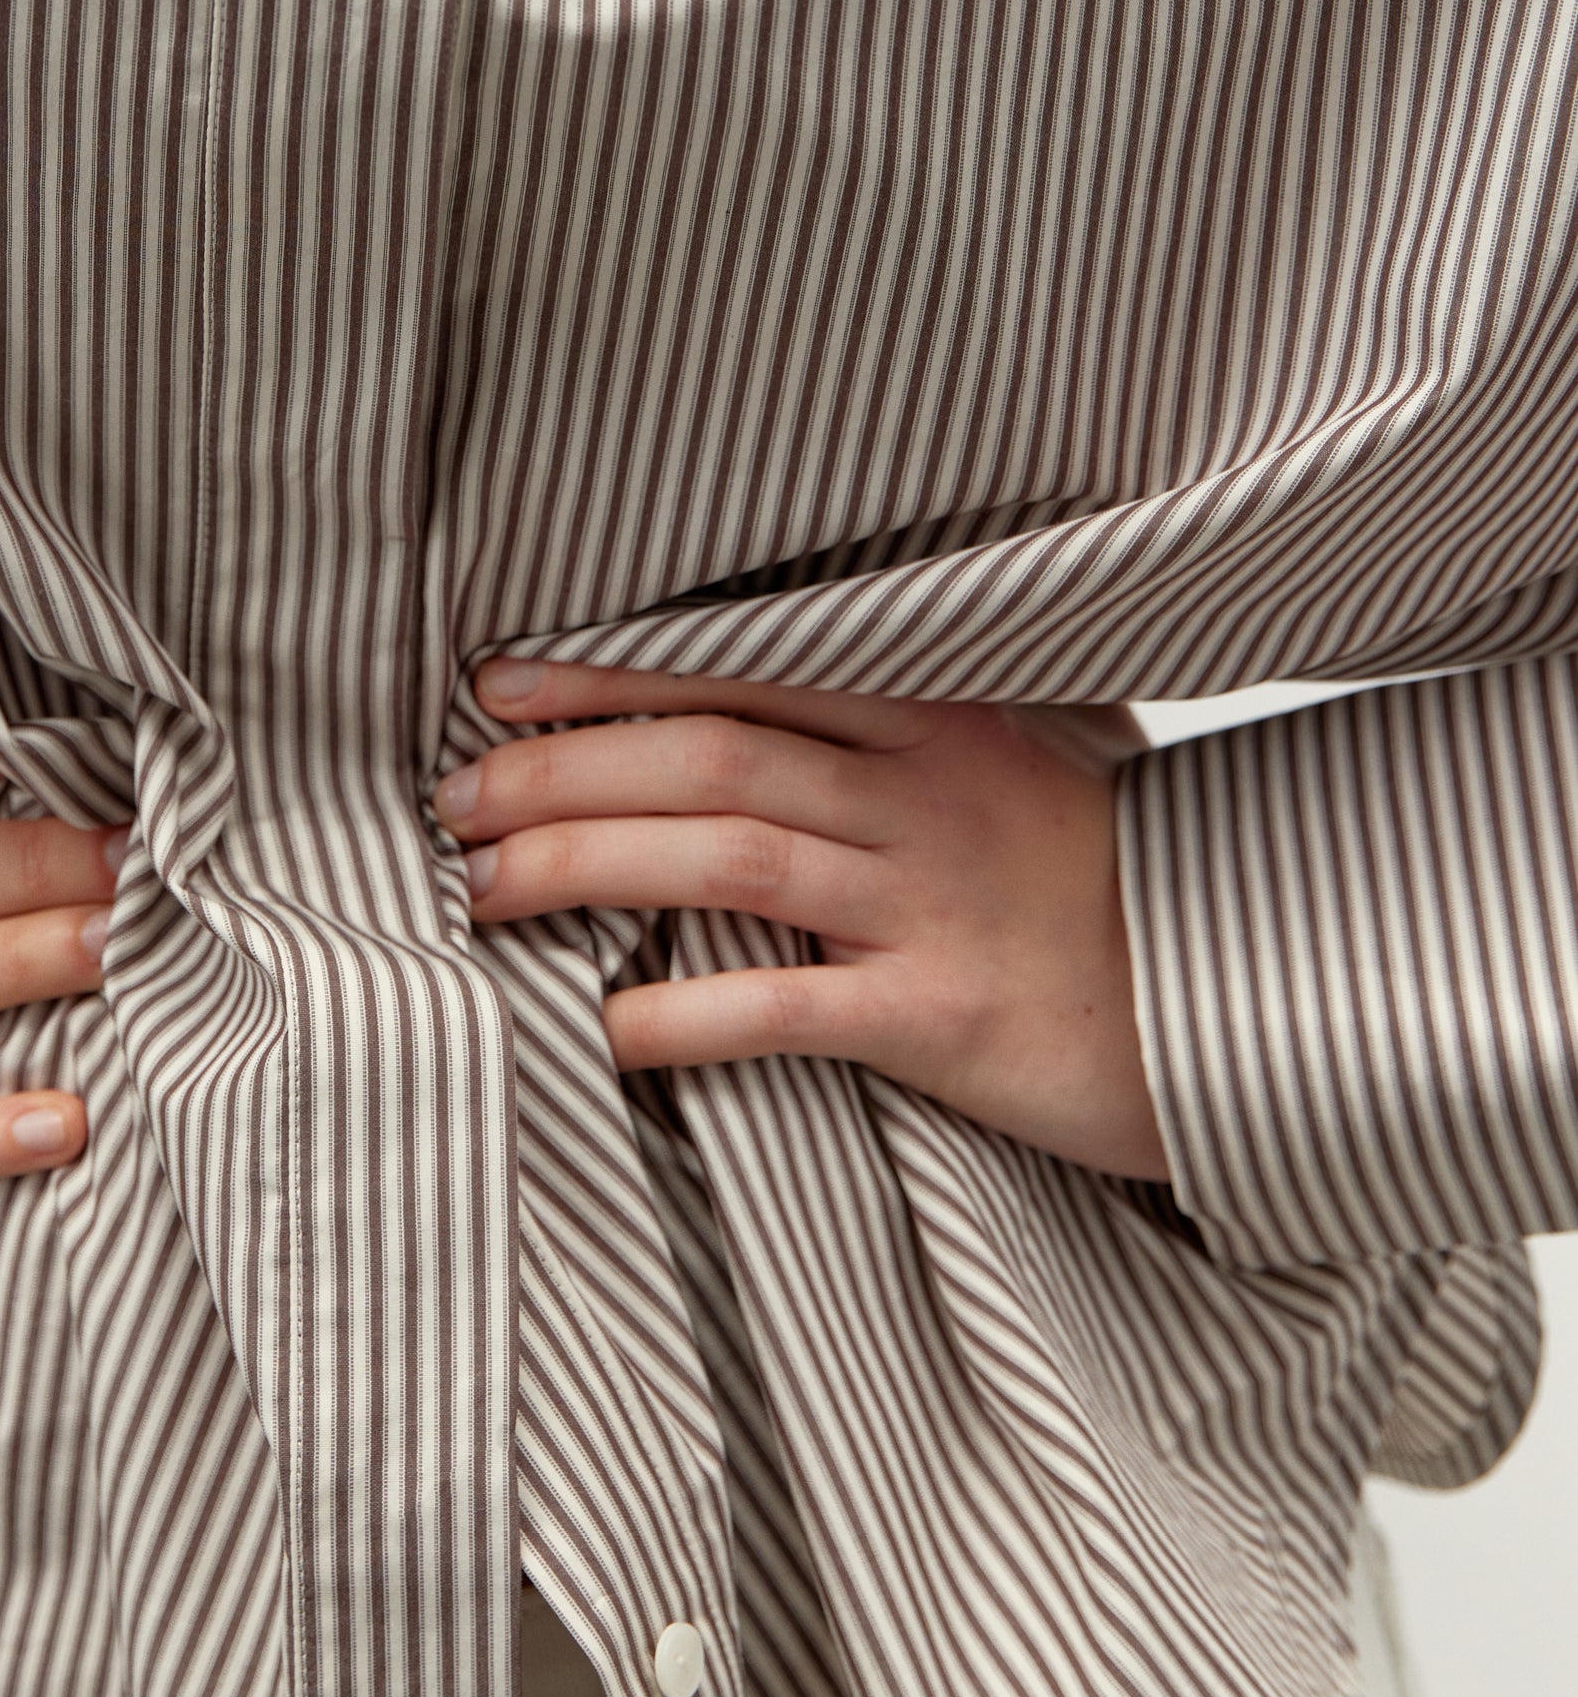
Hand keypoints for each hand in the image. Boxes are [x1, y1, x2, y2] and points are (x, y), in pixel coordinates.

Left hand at [436, 664, 1167, 1179]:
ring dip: (587, 866)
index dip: (604, 674)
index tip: (496, 682)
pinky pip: (786, 1008)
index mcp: (925, 718)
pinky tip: (606, 1026)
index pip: (731, 670)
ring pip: (724, 856)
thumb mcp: (1016, 758)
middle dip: (562, 770)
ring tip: (484, 888)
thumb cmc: (1101, 874)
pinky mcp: (942, 1013)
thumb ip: (900, 724)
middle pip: (706, 753)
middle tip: (456, 796)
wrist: (1240, 989)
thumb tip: (766, 692)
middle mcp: (918, 794)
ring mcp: (929, 901)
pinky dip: (684, 1014)